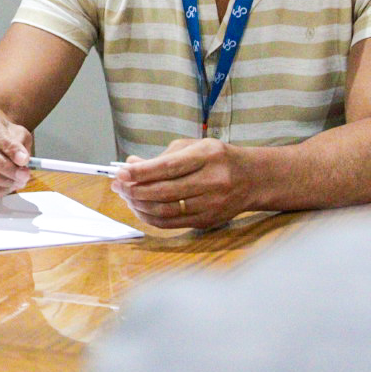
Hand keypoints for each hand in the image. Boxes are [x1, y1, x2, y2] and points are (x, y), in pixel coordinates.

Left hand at [111, 138, 252, 228]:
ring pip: (166, 210)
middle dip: (135, 190)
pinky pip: (172, 223)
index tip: (121, 173)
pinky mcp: (208, 221)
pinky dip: (150, 217)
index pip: (167, 167)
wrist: (253, 179)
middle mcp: (212, 181)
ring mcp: (212, 204)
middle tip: (118, 185)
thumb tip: (130, 166)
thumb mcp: (193, 147)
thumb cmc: (217, 158)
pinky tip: (140, 209)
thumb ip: (162, 157)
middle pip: (164, 191)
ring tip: (127, 196)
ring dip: (140, 205)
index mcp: (207, 156)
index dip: (140, 172)